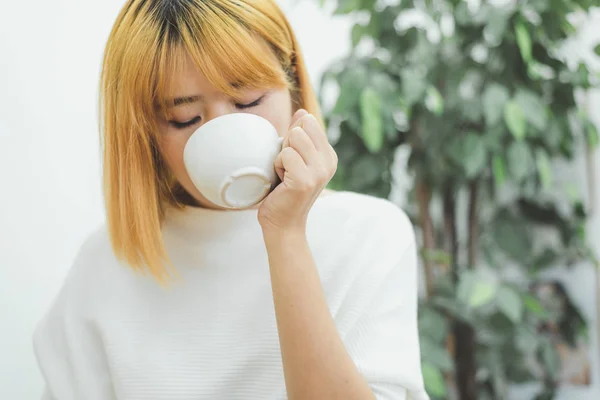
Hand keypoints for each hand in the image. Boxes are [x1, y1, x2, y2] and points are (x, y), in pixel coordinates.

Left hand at [258, 109, 337, 232]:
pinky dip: (277, 166)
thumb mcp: (295, 159)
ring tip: (285, 174)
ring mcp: (319, 171)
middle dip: (287, 143)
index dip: (292, 136)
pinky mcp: (305, 180)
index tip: (293, 159)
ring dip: (281, 155)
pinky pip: (284, 154)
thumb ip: (299, 135)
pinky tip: (282, 182)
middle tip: (287, 167)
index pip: (308, 121)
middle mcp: (329, 162)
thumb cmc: (285, 192)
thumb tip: (302, 111)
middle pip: (301, 126)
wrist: (283, 224)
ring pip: (293, 137)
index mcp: (329, 155)